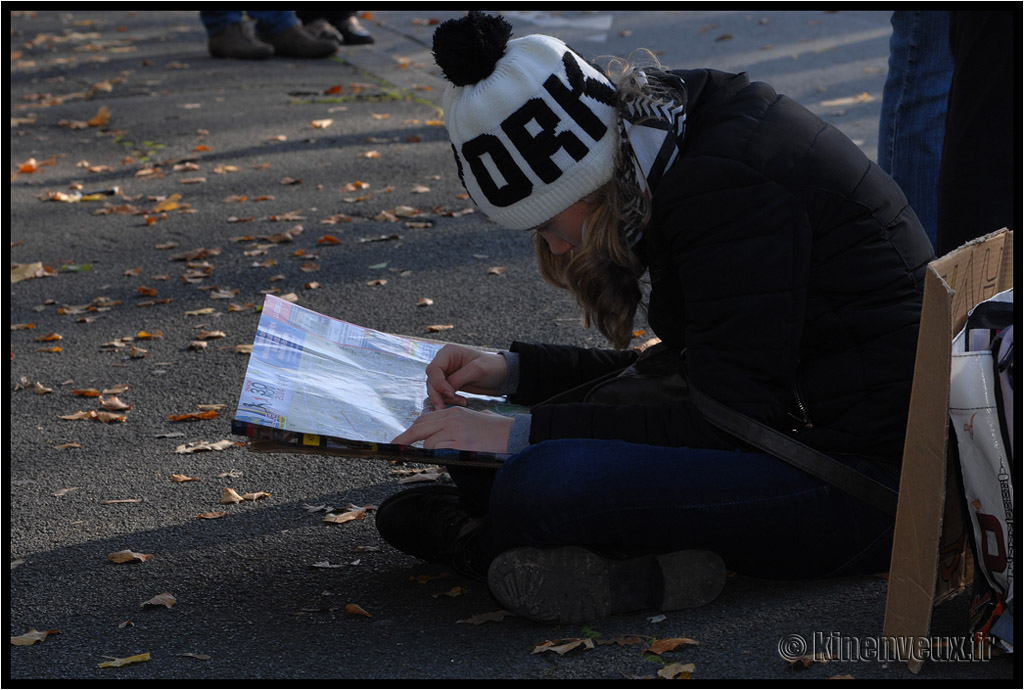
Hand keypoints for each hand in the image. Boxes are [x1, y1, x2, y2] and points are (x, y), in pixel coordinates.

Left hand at [391, 407, 512, 453]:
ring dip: (427, 451)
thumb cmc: (495, 431)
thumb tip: (437, 438)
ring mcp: (456, 430)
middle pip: (420, 427)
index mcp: (454, 412)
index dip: (411, 430)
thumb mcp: (472, 421)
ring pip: (427, 441)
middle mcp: (452, 418)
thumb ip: (454, 425)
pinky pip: (438, 449)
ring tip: (437, 457)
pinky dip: (435, 455)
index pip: (425, 419)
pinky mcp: (461, 443)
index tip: (402, 440)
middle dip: (404, 438)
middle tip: (393, 448)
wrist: (513, 434)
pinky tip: (441, 458)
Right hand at [424, 344, 508, 410]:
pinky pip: (442, 395)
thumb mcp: (477, 370)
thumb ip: (458, 379)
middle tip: (444, 408)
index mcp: (448, 353)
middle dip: (438, 395)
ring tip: (462, 402)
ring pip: (434, 390)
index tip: (451, 393)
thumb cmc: (492, 366)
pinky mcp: (449, 385)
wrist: (502, 375)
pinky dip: (449, 400)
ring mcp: (445, 374)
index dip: (439, 383)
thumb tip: (443, 391)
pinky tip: (462, 402)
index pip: (433, 369)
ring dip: (444, 399)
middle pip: (431, 381)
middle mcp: (443, 362)